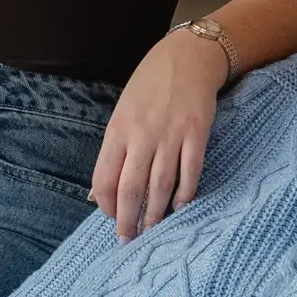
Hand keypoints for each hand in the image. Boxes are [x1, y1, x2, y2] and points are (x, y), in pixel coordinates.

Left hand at [91, 29, 228, 239]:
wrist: (186, 58)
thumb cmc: (149, 87)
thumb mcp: (122, 113)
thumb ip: (114, 150)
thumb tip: (99, 191)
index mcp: (118, 130)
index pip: (104, 178)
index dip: (105, 204)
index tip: (110, 217)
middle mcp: (142, 135)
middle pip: (131, 188)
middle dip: (128, 219)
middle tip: (128, 239)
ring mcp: (171, 135)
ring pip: (160, 185)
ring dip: (156, 213)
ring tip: (153, 230)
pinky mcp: (197, 133)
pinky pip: (191, 171)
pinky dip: (185, 194)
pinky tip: (180, 207)